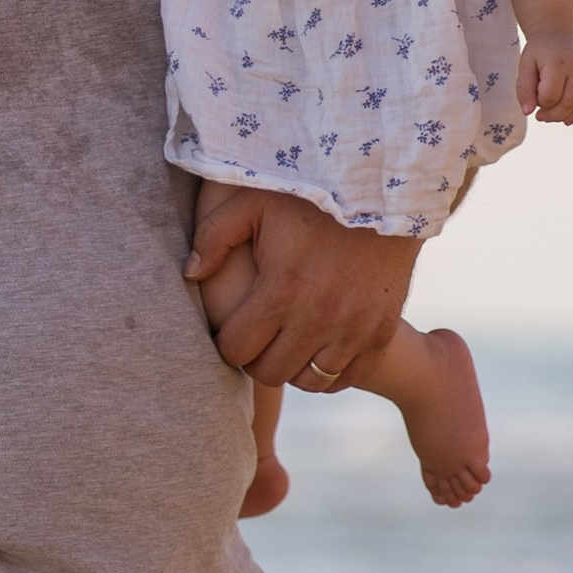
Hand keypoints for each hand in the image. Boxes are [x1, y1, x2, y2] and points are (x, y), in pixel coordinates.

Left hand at [183, 181, 415, 389]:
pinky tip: (320, 348)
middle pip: (271, 374)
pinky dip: (332, 372)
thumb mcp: (252, 203)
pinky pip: (349, 377)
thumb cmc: (310, 197)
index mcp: (281, 291)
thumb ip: (213, 237)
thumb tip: (190, 273)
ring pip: (311, 382)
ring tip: (289, 343)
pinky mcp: (382, 332)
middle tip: (258, 340)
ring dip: (294, 367)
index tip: (231, 330)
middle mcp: (318, 318)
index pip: (236, 350)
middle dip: (256, 361)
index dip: (227, 344)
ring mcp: (354, 329)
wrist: (382, 191)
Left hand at [518, 32, 572, 122]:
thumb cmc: (539, 52)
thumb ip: (523, 89)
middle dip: (552, 115)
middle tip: (541, 117)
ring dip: (565, 116)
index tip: (534, 101)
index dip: (540, 104)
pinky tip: (568, 118)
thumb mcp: (525, 66)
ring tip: (552, 115)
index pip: (550, 95)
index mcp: (557, 62)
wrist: (557, 34)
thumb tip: (527, 112)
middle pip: (568, 103)